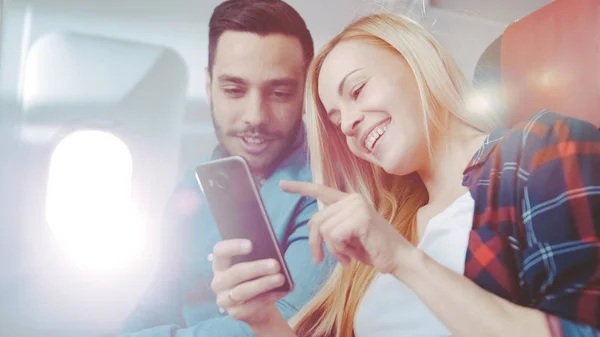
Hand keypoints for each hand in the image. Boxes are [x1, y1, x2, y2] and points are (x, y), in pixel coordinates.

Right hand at [210, 239, 288, 325]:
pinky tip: (281, 291)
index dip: (233, 246)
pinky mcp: (235, 313)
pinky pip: (252, 305)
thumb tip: (274, 255)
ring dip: (264, 284)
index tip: (251, 244)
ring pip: (243, 291)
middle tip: (276, 264)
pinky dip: (269, 297)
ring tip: (281, 278)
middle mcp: (218, 281)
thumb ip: (260, 256)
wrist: (258, 304)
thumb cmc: (256, 276)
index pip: (220, 251)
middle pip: (235, 273)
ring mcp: (224, 299)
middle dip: (256, 268)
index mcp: (220, 263)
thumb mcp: (256, 264)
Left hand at [280, 180, 413, 274]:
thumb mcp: (347, 237)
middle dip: (316, 243)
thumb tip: (310, 226)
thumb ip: (331, 227)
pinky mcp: (360, 218)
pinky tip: (352, 256)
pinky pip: (334, 237)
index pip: (321, 191)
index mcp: (349, 201)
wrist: (398, 259)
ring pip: (324, 230)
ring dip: (332, 250)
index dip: (300, 188)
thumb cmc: (373, 249)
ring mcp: (356, 206)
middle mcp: (352, 199)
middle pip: (316, 220)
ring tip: (347, 256)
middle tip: (320, 259)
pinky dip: (339, 251)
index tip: (282, 184)